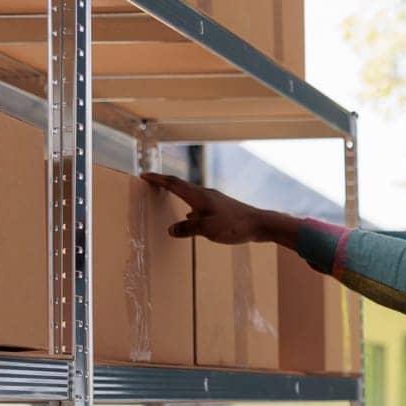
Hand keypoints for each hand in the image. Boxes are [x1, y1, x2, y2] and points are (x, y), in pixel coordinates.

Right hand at [141, 172, 273, 244]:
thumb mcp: (207, 229)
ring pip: (192, 194)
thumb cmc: (234, 225)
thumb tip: (171, 230)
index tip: (144, 175)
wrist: (260, 224)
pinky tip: (192, 217)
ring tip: (168, 195)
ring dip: (178, 193)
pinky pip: (201, 204)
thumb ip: (187, 229)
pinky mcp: (223, 208)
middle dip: (165, 183)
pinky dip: (191, 206)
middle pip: (181, 185)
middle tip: (152, 181)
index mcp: (199, 196)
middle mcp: (206, 194)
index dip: (158, 179)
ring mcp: (215, 200)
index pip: (173, 183)